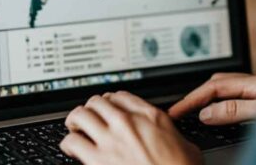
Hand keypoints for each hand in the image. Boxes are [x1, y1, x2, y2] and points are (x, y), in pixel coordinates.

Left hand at [60, 91, 201, 164]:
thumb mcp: (187, 147)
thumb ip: (172, 136)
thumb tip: (173, 139)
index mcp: (149, 117)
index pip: (120, 96)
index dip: (111, 102)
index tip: (109, 109)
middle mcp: (127, 123)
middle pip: (97, 102)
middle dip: (91, 109)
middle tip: (90, 118)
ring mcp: (110, 140)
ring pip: (80, 115)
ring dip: (75, 121)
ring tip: (75, 128)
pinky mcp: (97, 160)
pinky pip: (72, 142)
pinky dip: (68, 144)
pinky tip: (71, 149)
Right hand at [168, 73, 255, 124]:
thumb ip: (236, 110)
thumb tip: (207, 113)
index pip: (215, 87)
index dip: (192, 99)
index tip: (176, 111)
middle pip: (218, 84)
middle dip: (196, 96)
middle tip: (180, 111)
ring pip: (227, 90)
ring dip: (208, 99)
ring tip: (194, 111)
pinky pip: (237, 98)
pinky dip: (222, 104)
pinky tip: (220, 112)